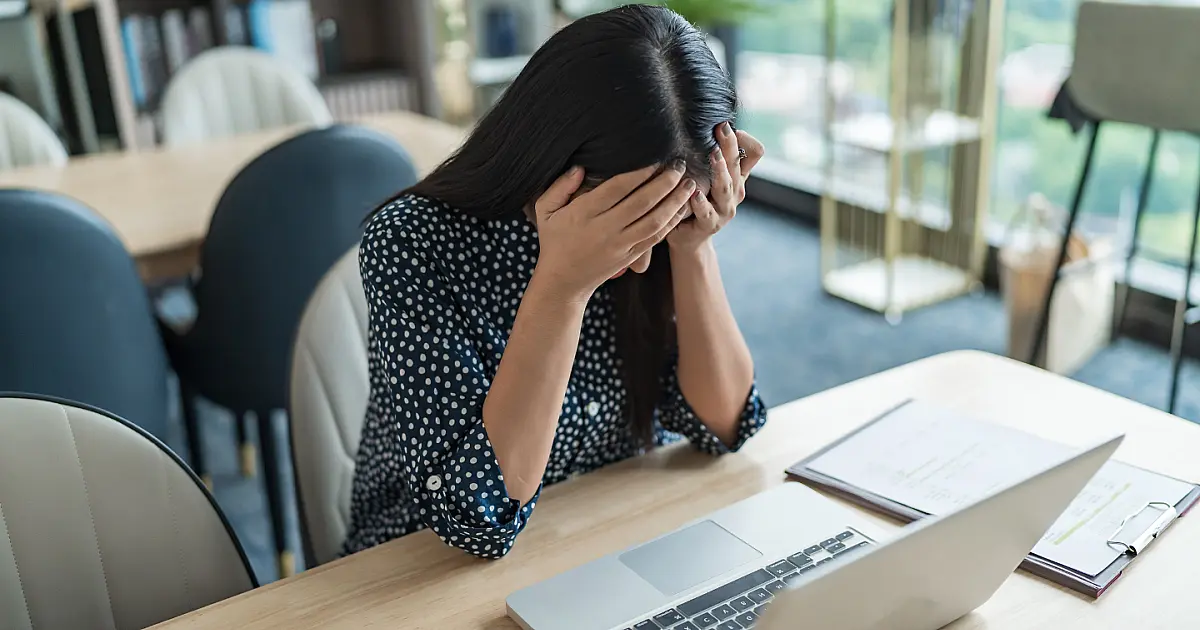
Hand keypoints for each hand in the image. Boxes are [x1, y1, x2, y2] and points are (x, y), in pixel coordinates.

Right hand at [532, 161, 694, 300]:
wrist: (563, 281)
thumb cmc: (555, 240)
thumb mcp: (545, 211)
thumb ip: (560, 187)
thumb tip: (580, 168)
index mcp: (584, 214)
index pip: (617, 189)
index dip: (639, 173)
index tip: (656, 158)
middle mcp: (605, 229)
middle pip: (641, 203)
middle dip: (664, 182)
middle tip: (679, 165)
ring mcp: (620, 245)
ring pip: (653, 221)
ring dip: (674, 202)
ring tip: (689, 185)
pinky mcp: (630, 256)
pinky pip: (655, 238)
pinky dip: (671, 222)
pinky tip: (682, 208)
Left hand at [668, 122, 764, 251]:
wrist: (689, 237)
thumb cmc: (698, 200)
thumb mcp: (711, 176)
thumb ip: (717, 156)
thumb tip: (715, 123)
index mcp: (738, 177)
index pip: (754, 152)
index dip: (744, 139)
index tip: (726, 126)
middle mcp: (735, 192)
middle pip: (738, 165)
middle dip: (729, 146)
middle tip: (722, 128)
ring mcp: (724, 210)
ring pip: (726, 188)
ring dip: (720, 171)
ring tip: (713, 155)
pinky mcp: (709, 225)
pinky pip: (706, 213)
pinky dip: (700, 202)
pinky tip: (694, 193)